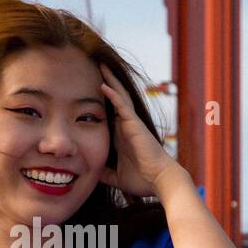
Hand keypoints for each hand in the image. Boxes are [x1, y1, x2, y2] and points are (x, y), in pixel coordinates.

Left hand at [97, 62, 179, 196]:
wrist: (159, 181)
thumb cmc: (142, 180)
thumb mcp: (116, 177)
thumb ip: (105, 173)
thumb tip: (92, 175)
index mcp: (121, 137)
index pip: (109, 114)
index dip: (101, 101)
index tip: (88, 91)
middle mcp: (126, 127)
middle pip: (115, 99)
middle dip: (106, 83)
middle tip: (95, 68)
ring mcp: (131, 124)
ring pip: (119, 97)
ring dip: (110, 81)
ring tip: (101, 65)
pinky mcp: (135, 125)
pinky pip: (123, 107)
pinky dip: (113, 96)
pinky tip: (104, 85)